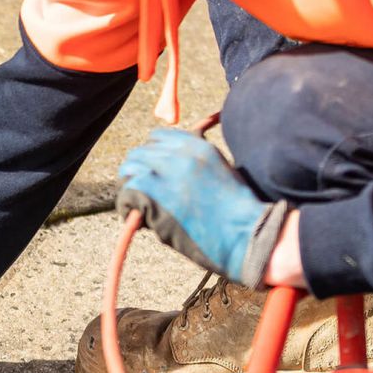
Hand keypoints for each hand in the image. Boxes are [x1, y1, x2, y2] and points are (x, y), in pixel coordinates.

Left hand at [117, 129, 290, 287]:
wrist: (247, 235)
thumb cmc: (238, 214)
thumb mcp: (221, 173)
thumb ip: (195, 164)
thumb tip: (169, 169)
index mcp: (198, 146)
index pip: (158, 137)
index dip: (152, 157)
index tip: (156, 176)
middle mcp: (180, 153)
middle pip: (139, 153)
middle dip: (138, 173)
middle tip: (145, 197)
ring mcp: (166, 171)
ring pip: (129, 170)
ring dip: (131, 189)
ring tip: (142, 209)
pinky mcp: (154, 193)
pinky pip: (125, 194)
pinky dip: (127, 209)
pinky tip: (141, 222)